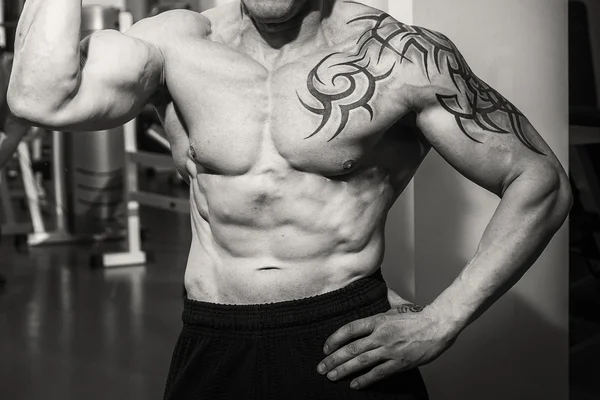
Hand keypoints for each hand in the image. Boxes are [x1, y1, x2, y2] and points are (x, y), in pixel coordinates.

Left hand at [317, 302, 457, 389]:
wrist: (438, 325)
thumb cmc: (419, 315)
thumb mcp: (398, 304)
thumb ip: (386, 298)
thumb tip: (381, 288)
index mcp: (378, 320)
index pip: (350, 329)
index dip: (334, 339)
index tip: (325, 348)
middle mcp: (380, 335)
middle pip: (351, 349)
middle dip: (333, 360)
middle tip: (321, 368)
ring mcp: (389, 350)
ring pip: (361, 362)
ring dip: (344, 370)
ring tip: (332, 376)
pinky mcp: (399, 362)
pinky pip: (378, 373)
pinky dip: (365, 380)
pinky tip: (355, 384)